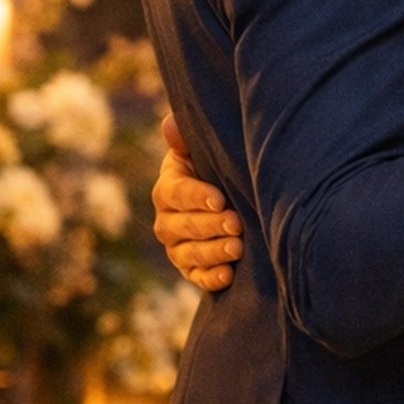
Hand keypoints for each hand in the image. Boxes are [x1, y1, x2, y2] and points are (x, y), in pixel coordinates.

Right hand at [152, 112, 244, 290]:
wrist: (228, 199)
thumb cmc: (215, 168)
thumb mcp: (203, 151)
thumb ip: (187, 139)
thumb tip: (170, 125)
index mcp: (167, 188)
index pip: (176, 193)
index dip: (196, 196)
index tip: (219, 199)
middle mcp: (166, 221)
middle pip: (182, 226)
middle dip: (210, 226)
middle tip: (236, 223)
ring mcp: (177, 248)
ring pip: (189, 253)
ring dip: (213, 252)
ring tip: (237, 247)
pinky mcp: (190, 269)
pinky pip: (196, 277)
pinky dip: (211, 278)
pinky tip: (228, 274)